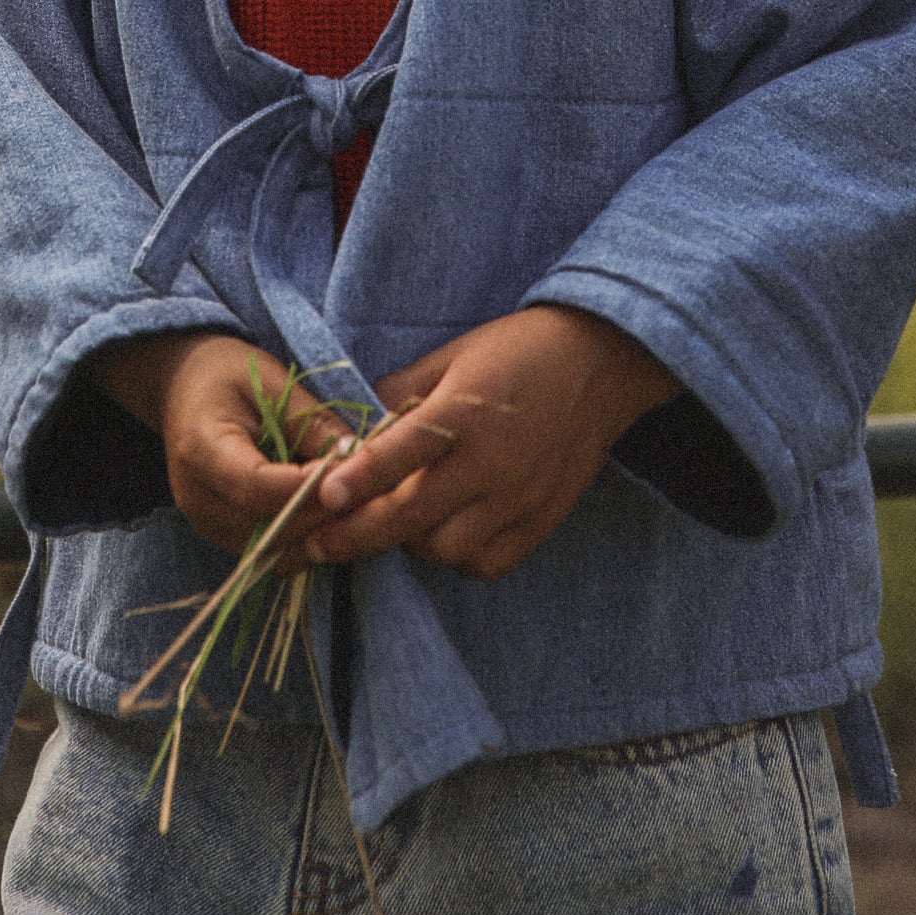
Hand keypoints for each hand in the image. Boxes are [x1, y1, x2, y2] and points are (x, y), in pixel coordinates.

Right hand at [92, 332, 349, 558]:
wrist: (183, 387)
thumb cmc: (227, 374)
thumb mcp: (271, 379)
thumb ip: (310, 418)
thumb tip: (356, 453)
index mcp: (201, 450)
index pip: (256, 487)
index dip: (307, 487)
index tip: (351, 471)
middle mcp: (197, 498)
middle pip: (268, 527)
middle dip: (323, 514)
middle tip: (369, 493)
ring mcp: (206, 523)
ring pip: (273, 549)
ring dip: (318, 532)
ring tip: (356, 503)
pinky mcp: (219, 534)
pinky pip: (269, 550)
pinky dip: (303, 537)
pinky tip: (330, 512)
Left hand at [304, 306, 678, 580]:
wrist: (600, 364)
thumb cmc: (518, 351)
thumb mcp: (453, 354)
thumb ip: (402, 392)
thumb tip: (353, 423)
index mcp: (464, 413)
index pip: (400, 454)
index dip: (357, 478)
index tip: (321, 496)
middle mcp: (491, 463)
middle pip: (412, 517)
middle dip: (357, 536)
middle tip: (315, 545)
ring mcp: (519, 498)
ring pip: (445, 549)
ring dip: (410, 542)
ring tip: (393, 522)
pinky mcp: (541, 520)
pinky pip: (486, 563)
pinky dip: (457, 558)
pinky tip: (444, 534)